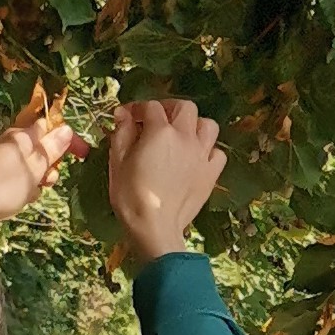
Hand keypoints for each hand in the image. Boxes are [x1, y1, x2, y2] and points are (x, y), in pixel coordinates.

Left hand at [0, 104, 84, 228]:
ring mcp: (2, 159)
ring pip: (32, 166)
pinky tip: (21, 198)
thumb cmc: (5, 186)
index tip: (81, 154)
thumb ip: (51, 149)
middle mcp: (11, 143)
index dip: (67, 139)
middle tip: (48, 180)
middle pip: (41, 148)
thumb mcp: (34, 168)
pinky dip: (25, 187)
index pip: (50, 126)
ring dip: (39, 179)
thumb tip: (66, 128)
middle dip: (51, 164)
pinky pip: (20, 177)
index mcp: (21, 136)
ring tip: (32, 192)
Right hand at [109, 99, 225, 261]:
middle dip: (170, 108)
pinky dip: (208, 150)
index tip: (128, 117)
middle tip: (157, 120)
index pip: (151, 106)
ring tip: (182, 135)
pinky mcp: (212, 173)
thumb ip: (122, 133)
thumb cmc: (130, 197)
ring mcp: (202, 155)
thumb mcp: (117, 162)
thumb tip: (123, 114)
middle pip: (185, 107)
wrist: (155, 228)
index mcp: (160, 132)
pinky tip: (196, 158)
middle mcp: (185, 138)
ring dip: (194, 125)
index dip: (138, 108)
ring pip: (207, 125)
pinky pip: (217, 152)